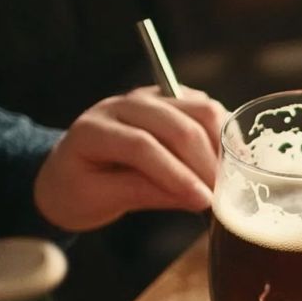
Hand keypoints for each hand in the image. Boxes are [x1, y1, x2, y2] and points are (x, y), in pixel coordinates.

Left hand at [34, 85, 229, 231]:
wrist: (72, 172)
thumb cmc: (80, 190)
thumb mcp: (101, 200)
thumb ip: (145, 193)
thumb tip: (197, 199)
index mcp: (95, 128)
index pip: (143, 145)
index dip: (178, 175)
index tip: (204, 202)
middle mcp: (125, 105)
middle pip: (178, 125)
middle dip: (207, 165)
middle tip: (225, 200)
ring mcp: (152, 99)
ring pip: (201, 110)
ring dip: (221, 147)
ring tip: (229, 182)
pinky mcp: (174, 102)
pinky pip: (209, 111)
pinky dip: (225, 135)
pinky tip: (229, 164)